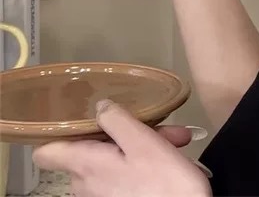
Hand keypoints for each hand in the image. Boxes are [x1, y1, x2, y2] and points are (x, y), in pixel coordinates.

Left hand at [33, 101, 209, 196]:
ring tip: (174, 140)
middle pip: (91, 148)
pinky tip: (171, 155)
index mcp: (85, 165)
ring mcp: (100, 195)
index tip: (78, 116)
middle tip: (158, 126)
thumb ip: (117, 120)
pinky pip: (123, 174)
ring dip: (141, 144)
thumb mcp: (143, 142)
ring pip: (112, 158)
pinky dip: (143, 162)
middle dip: (125, 131)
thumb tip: (101, 107)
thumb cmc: (163, 183)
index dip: (58, 132)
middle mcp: (85, 183)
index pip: (47, 152)